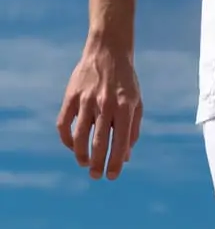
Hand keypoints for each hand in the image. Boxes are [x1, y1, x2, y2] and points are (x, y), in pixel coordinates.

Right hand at [56, 41, 142, 180]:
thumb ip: (133, 130)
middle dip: (97, 164)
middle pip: (99, 142)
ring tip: (84, 164)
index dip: (115, 162)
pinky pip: (64, 124)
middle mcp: (105, 105)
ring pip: (80, 136)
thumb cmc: (125, 81)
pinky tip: (72, 146)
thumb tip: (126, 157)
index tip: (112, 176)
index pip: (120, 142)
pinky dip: (66, 139)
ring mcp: (86, 100)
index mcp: (125, 107)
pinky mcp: (71, 96)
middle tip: (95, 176)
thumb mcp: (136, 103)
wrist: (108, 51)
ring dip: (80, 155)